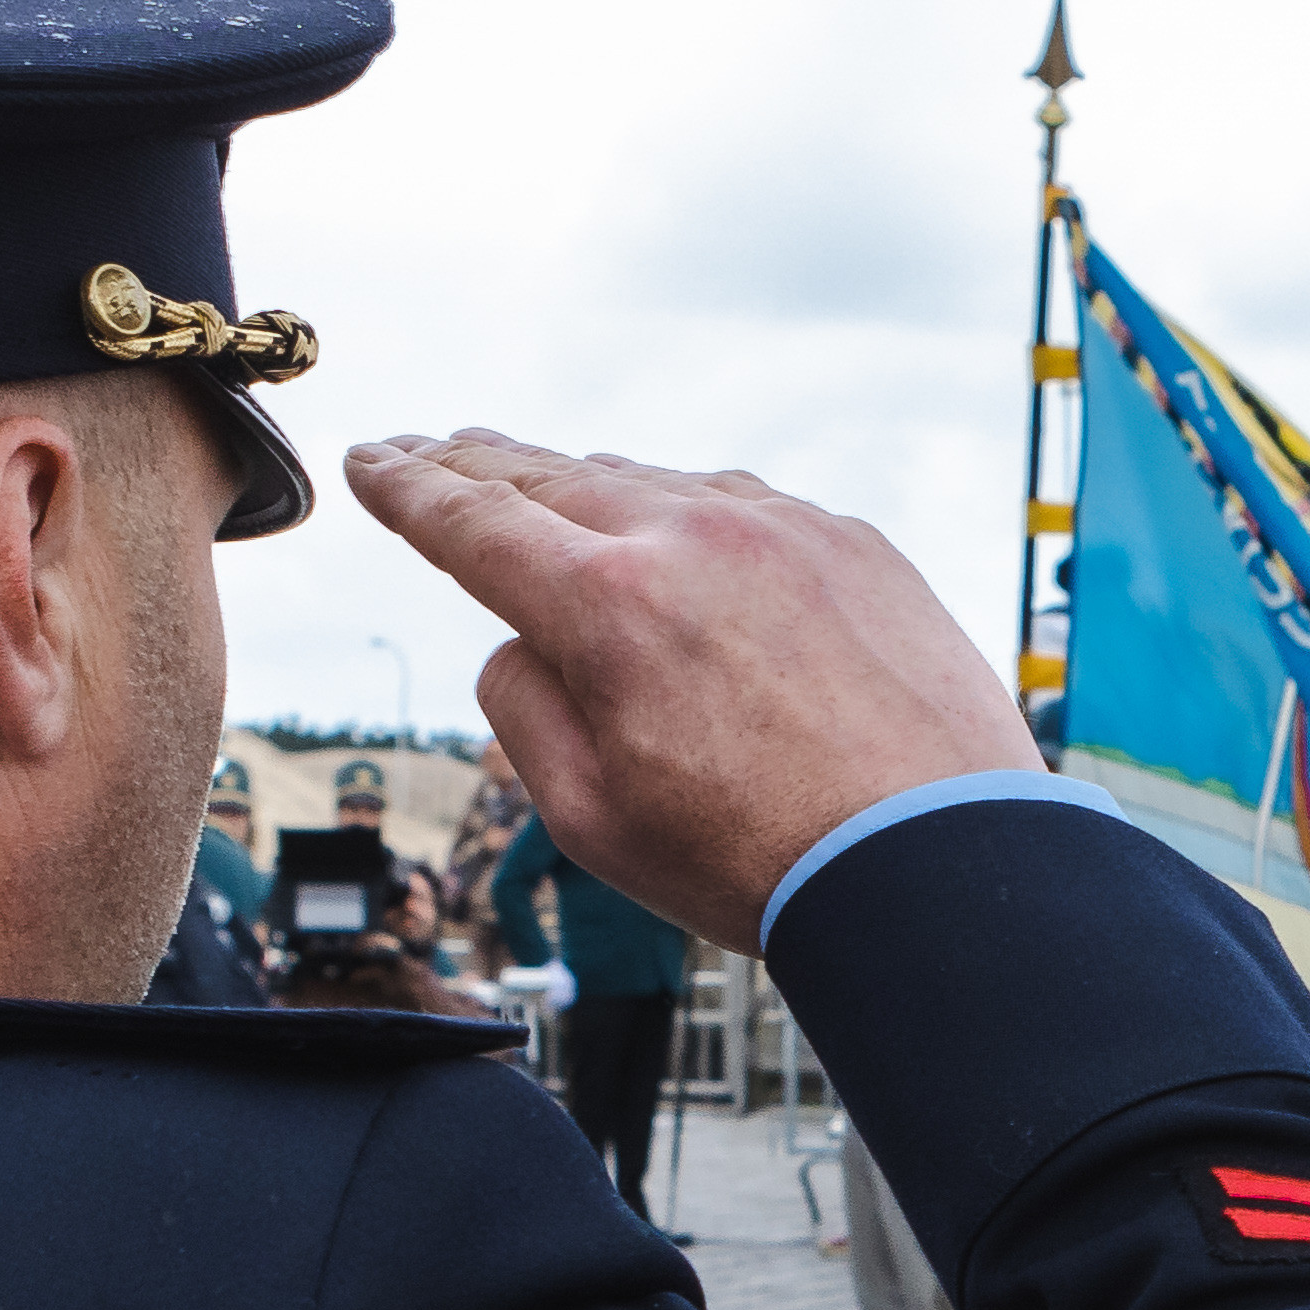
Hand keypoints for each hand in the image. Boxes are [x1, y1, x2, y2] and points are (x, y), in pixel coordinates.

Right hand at [346, 429, 1038, 946]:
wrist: (938, 859)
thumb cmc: (762, 857)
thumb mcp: (589, 815)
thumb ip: (524, 708)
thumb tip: (521, 641)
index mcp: (605, 603)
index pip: (471, 522)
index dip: (407, 489)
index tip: (372, 463)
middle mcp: (690, 536)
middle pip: (553, 479)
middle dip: (478, 464)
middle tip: (431, 451)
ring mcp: (783, 529)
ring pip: (654, 485)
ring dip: (588, 487)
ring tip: (545, 486)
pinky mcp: (852, 544)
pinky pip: (748, 508)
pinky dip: (695, 513)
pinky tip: (678, 528)